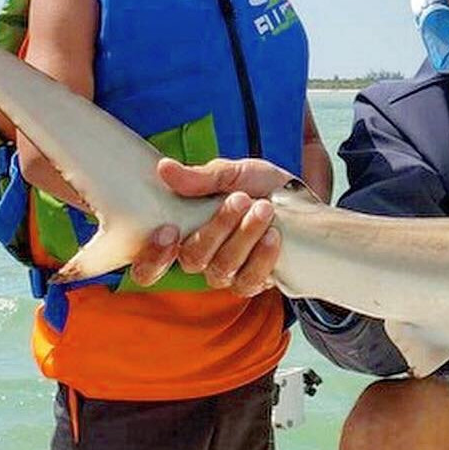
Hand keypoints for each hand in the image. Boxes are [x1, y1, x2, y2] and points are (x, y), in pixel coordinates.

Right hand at [129, 157, 292, 296]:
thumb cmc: (258, 186)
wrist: (299, 200)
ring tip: (264, 208)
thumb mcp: (233, 173)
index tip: (169, 229)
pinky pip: (250, 281)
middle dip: (216, 228)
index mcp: (183, 233)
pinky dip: (262, 256)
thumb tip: (164, 168)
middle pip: (192, 259)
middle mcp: (200, 258)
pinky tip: (273, 235)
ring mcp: (227, 273)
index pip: (149, 264)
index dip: (152, 255)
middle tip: (239, 199)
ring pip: (221, 269)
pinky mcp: (253, 281)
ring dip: (244, 236)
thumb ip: (201, 177)